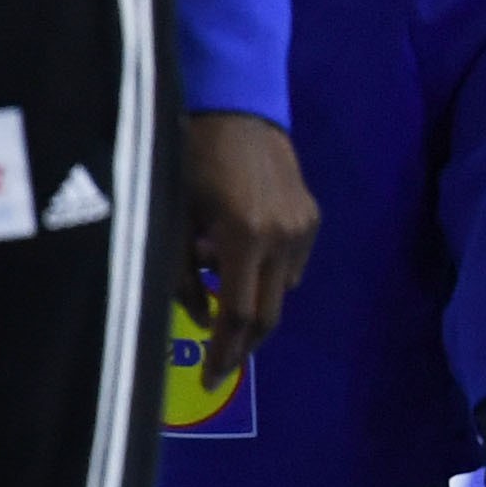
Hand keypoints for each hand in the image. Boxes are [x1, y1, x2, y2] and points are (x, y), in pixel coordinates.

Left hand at [178, 110, 316, 383]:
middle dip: (242, 344)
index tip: (210, 381)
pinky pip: (291, 265)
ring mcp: (304, 228)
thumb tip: (198, 318)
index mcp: (244, 238)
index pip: (237, 315)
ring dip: (251, 302)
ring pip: (281, 291)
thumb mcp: (173, 216)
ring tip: (216, 284)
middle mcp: (283, 238)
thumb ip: (179, 274)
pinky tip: (238, 256)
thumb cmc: (191, 156)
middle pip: (268, 314)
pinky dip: (266, 275)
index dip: (224, 354)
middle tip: (218, 365)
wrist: (237, 105)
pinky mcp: (312, 217)